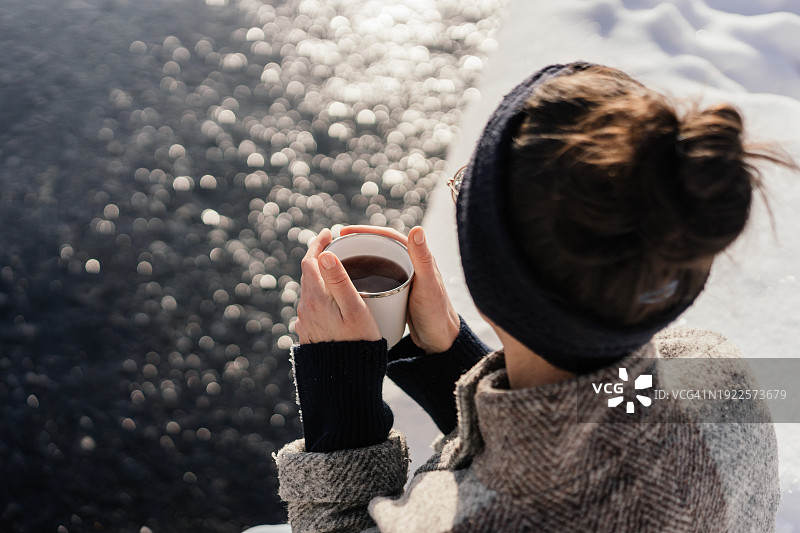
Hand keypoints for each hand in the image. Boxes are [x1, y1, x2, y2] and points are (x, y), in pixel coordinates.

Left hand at [294, 228, 380, 343]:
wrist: (346, 381)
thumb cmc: (359, 343)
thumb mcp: (355, 309)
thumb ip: (339, 280)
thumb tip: (324, 254)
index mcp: (316, 298)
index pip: (310, 261)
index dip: (318, 244)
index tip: (329, 233)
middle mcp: (305, 308)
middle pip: (308, 274)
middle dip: (319, 257)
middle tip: (334, 246)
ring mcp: (305, 322)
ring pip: (309, 290)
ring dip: (319, 276)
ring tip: (336, 269)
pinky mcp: (308, 333)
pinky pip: (312, 306)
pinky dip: (320, 294)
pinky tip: (333, 299)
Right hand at [339, 225, 459, 353]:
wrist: (439, 339)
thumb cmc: (436, 312)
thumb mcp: (427, 284)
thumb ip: (422, 258)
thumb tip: (416, 229)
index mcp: (418, 256)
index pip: (388, 236)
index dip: (365, 231)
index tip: (344, 232)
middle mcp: (411, 263)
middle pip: (380, 247)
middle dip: (357, 244)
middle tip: (334, 246)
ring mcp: (404, 277)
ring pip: (377, 263)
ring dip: (358, 260)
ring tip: (337, 263)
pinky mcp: (398, 292)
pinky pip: (377, 278)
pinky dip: (363, 277)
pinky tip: (349, 284)